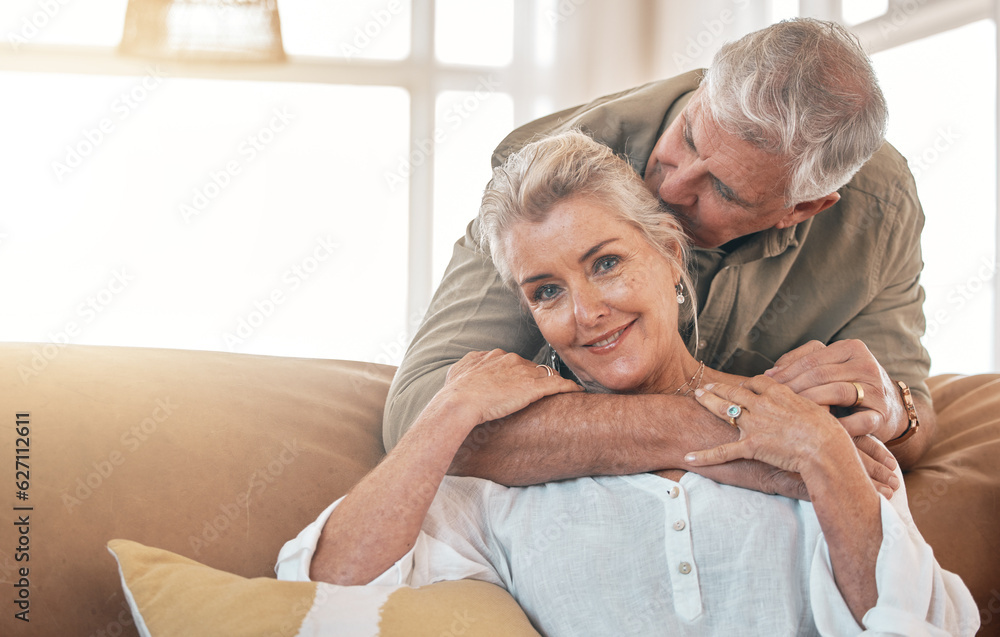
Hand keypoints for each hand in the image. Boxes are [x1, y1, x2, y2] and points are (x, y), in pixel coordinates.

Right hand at [438, 349, 582, 426]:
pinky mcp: (534, 387)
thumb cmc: (455, 392)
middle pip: (531, 367)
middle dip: (537, 378)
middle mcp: (510, 358)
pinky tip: (577, 392)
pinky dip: (569, 388)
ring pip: (546, 374)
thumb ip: (468, 369)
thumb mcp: (458, 373)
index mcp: (493, 355)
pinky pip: (559, 385)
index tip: (521, 383)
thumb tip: (465, 372)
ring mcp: (523, 372)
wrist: (459, 402)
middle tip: (543, 390)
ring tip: (564, 391)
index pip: (513, 362)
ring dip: (554, 382)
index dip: (519, 374)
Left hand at [685, 376, 897, 496]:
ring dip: (708, 402)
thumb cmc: (829, 432)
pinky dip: (705, 456)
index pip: (756, 383)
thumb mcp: (818, 409)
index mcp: (779, 394)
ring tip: (697, 397)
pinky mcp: (751, 446)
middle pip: (734, 392)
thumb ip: (803, 403)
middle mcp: (762, 405)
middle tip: (705, 386)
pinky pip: (723, 451)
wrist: (826, 449)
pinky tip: (689, 457)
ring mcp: (754, 424)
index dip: (746, 384)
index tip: (741, 386)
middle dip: (718, 388)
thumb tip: (804, 404)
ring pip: (724, 410)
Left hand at [764, 340, 905, 441]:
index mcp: (851, 348)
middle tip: (771, 401)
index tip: (766, 384)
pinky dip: (837, 425)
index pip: (812, 358)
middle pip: (821, 374)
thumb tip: (769, 374)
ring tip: (789, 413)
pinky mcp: (881, 415)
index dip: (787, 371)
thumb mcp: (829, 369)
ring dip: (810, 404)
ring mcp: (876, 389)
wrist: (890, 409)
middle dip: (793, 388)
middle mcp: (866, 364)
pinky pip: (857, 421)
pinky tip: (818, 430)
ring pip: (837, 392)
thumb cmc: (848, 386)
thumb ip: (802, 365)